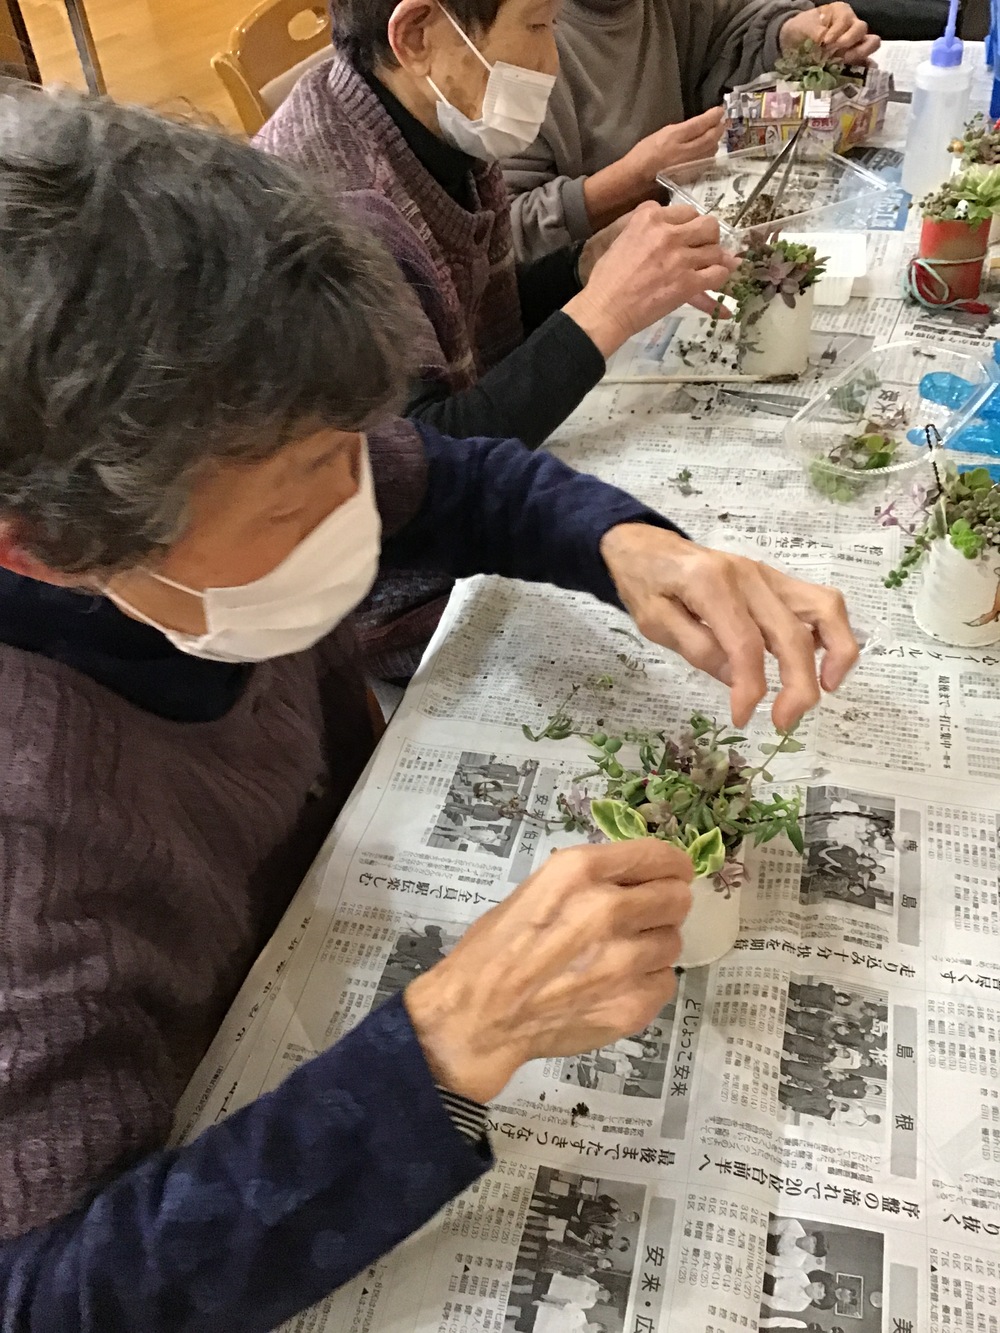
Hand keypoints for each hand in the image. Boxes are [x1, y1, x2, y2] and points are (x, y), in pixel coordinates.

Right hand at [404, 840, 692, 1102]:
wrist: (479, 1018)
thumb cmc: (496, 949)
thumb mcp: (534, 890)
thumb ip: (587, 880)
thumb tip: (633, 878)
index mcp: (578, 872)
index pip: (657, 856)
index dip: (671, 865)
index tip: (673, 873)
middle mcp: (607, 910)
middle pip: (677, 898)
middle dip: (666, 904)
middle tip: (647, 915)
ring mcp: (624, 961)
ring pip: (674, 941)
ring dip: (654, 944)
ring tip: (622, 955)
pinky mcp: (633, 1004)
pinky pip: (665, 981)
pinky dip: (648, 981)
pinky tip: (617, 985)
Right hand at [563, 202, 739, 356]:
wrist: (605, 309)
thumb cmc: (607, 280)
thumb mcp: (623, 239)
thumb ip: (646, 229)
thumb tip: (669, 231)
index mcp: (649, 218)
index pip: (686, 211)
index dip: (689, 225)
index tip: (685, 237)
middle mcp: (668, 233)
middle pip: (708, 224)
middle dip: (708, 237)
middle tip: (701, 250)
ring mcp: (680, 258)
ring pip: (716, 250)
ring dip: (713, 261)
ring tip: (704, 270)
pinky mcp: (688, 282)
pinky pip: (719, 274)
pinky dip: (719, 279)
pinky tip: (711, 283)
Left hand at [599, 525, 858, 728]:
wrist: (648, 545)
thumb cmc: (646, 584)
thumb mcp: (654, 621)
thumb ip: (697, 648)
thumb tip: (738, 680)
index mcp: (711, 584)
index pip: (745, 644)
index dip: (750, 688)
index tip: (742, 717)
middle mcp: (749, 576)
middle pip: (792, 633)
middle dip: (798, 685)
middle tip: (784, 722)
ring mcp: (769, 576)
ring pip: (824, 609)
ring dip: (837, 654)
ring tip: (826, 690)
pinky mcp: (778, 582)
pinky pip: (820, 604)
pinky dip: (832, 634)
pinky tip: (822, 665)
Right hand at [624, 107, 726, 185]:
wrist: (636, 177)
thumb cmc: (643, 153)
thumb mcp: (660, 134)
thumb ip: (681, 131)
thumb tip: (699, 126)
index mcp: (674, 137)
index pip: (700, 124)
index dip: (712, 117)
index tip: (720, 110)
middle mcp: (683, 151)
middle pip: (709, 138)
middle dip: (719, 129)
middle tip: (723, 123)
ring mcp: (688, 165)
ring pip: (710, 151)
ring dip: (716, 142)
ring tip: (717, 135)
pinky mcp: (689, 176)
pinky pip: (705, 162)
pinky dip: (710, 154)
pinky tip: (709, 151)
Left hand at [779, 4, 879, 64]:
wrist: (794, 44)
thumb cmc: (802, 30)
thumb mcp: (804, 27)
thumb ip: (815, 32)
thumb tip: (823, 41)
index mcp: (841, 13)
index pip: (846, 19)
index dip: (838, 31)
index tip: (826, 42)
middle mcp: (851, 25)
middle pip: (862, 29)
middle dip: (851, 40)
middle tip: (838, 51)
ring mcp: (855, 43)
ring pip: (870, 43)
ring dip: (860, 53)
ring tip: (845, 61)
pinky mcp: (854, 60)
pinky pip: (865, 62)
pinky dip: (863, 68)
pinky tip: (856, 74)